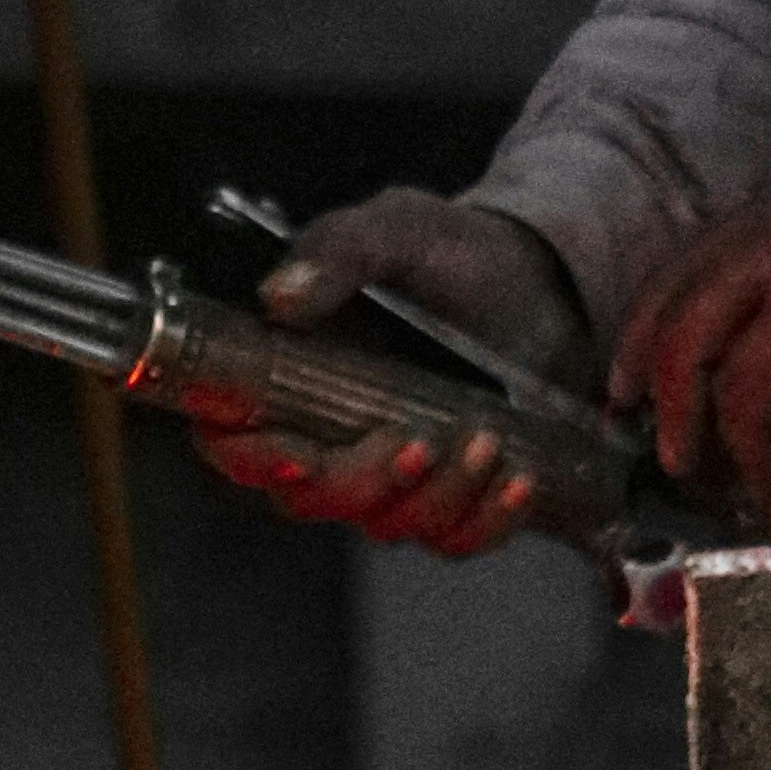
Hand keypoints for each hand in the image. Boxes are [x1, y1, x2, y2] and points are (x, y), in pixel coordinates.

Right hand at [193, 191, 595, 557]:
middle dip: (360, 481)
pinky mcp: (449, 499)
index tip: (299, 456)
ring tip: (487, 438)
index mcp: (285, 374)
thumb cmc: (450, 254)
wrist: (539, 280)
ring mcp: (387, 476)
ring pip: (385, 523)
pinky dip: (487, 517)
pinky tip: (519, 477)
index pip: (231, 440)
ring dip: (437, 494)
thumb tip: (279, 296)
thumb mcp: (398, 231)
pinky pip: (456, 538)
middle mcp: (325, 437)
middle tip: (416, 441)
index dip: (251, 459)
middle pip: (306, 499)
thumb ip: (336, 252)